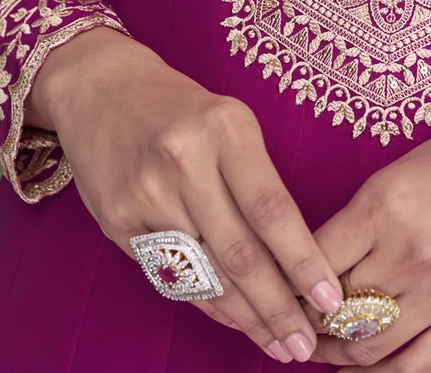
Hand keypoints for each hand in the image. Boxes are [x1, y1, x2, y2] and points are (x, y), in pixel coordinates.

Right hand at [33, 29, 345, 363]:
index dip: (302, 261)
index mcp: (225, 128)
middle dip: (277, 307)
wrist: (100, 86)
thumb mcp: (228, 121)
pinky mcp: (117, 220)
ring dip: (245, 318)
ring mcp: (147, 193)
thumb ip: (255, 180)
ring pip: (206, 274)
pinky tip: (233, 320)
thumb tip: (292, 258)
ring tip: (277, 344)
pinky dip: (206, 303)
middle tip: (304, 345)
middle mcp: (185, 161)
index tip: (330, 298)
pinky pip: (171, 275)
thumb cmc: (180, 108)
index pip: (272, 209)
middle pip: (240, 253)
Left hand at [298, 78, 430, 368]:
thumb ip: (364, 216)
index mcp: (385, 203)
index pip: (311, 261)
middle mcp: (410, 252)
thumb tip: (320, 261)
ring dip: (334, 355)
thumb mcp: (406, 166)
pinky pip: (414, 368)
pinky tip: (362, 368)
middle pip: (333, 310)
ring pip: (366, 349)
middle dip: (302, 324)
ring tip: (320, 347)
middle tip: (286, 324)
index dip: (282, 282)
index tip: (269, 287)